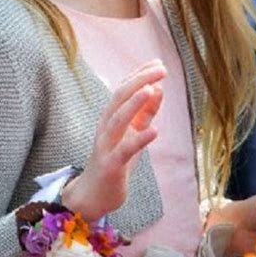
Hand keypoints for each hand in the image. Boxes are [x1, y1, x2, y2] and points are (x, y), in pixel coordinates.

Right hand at [62, 59, 165, 221]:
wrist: (94, 194)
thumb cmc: (116, 160)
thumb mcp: (133, 132)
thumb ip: (145, 112)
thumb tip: (158, 88)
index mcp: (111, 116)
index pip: (124, 88)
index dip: (139, 74)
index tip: (157, 62)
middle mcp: (106, 126)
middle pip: (119, 98)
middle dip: (140, 81)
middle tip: (161, 69)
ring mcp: (106, 145)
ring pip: (118, 119)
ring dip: (135, 103)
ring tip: (152, 89)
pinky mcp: (111, 165)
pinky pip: (124, 150)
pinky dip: (139, 139)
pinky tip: (155, 131)